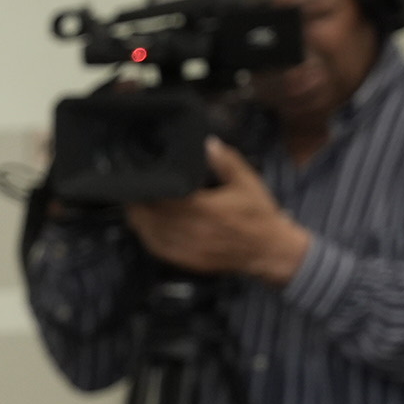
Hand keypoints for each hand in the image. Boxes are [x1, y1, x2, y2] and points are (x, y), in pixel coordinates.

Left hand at [124, 142, 312, 285]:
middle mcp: (193, 230)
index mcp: (206, 209)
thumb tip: (208, 142)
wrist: (270, 250)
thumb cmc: (259, 214)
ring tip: (134, 206)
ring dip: (139, 220)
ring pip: (150, 234)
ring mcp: (189, 249)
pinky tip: (145, 226)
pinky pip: (159, 250)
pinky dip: (147, 237)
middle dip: (138, 204)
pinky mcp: (188, 261)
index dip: (147, 190)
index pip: (164, 199)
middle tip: (132, 191)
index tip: (138, 178)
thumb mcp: (248, 182)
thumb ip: (226, 162)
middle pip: (151, 217)